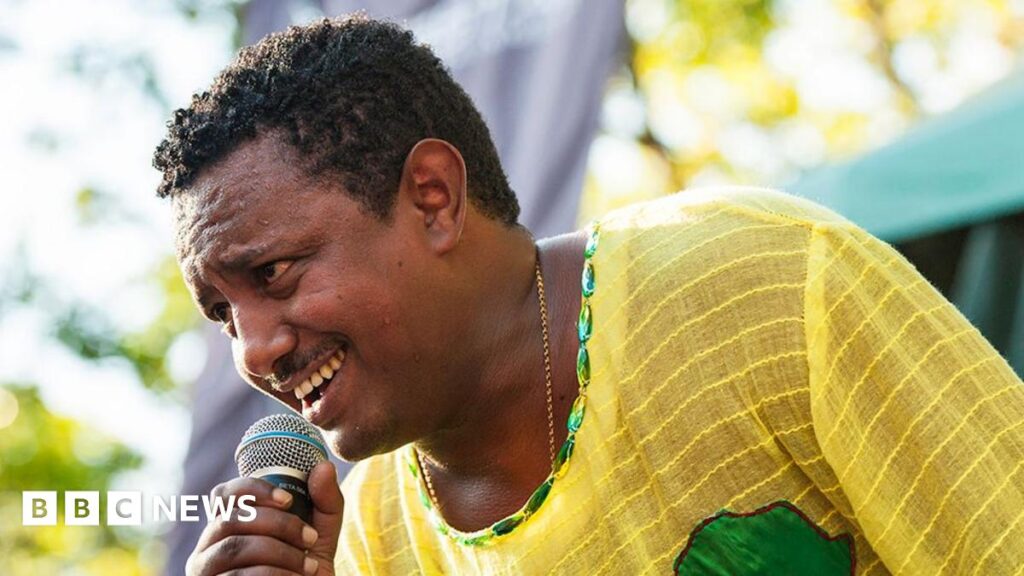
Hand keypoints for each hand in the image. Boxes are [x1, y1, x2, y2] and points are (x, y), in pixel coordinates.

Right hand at [186, 462, 344, 574]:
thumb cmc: (306, 567)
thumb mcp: (322, 533)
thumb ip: (325, 501)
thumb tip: (323, 467)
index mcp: (229, 523)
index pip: (224, 494)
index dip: (253, 490)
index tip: (288, 499)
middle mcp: (209, 545)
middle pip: (231, 520)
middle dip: (278, 525)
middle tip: (310, 538)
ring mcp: (205, 570)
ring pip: (235, 548)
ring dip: (281, 553)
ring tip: (309, 565)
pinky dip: (274, 575)